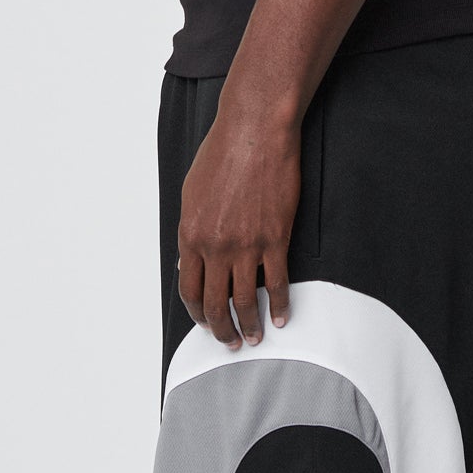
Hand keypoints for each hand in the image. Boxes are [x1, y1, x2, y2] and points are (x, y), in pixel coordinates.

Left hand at [177, 106, 299, 347]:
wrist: (255, 130)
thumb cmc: (223, 152)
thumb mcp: (192, 191)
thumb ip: (192, 227)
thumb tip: (192, 256)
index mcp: (191, 234)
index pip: (189, 289)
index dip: (198, 312)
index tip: (206, 322)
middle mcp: (215, 246)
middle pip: (215, 303)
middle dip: (222, 329)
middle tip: (230, 341)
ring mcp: (246, 244)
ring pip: (246, 300)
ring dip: (250, 325)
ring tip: (256, 336)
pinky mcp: (275, 238)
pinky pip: (278, 283)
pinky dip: (280, 305)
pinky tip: (282, 315)